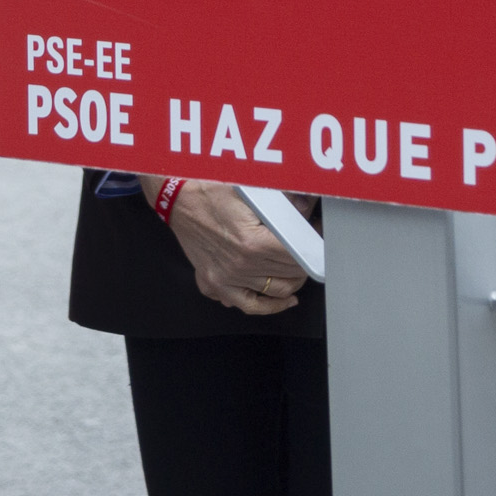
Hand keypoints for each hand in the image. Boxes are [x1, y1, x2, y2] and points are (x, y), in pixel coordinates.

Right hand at [147, 178, 306, 315]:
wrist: (177, 197)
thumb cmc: (210, 189)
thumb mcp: (252, 189)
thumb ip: (284, 200)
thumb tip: (308, 206)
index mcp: (253, 242)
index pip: (298, 256)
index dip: (314, 247)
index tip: (318, 238)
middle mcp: (241, 265)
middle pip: (290, 275)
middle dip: (306, 262)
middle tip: (309, 248)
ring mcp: (227, 278)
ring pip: (276, 291)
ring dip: (293, 281)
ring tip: (298, 268)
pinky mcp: (215, 284)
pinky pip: (249, 306)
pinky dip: (269, 307)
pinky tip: (283, 300)